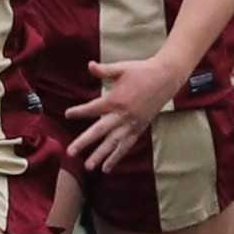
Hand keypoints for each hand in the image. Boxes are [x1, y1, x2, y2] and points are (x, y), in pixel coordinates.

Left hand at [69, 51, 188, 168]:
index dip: (79, 111)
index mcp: (116, 99)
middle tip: (70, 153)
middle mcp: (123, 115)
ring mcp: (132, 123)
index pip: (93, 108)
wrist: (166, 77)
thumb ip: (104, 70)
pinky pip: (126, 145)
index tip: (67, 114)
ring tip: (89, 167)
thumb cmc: (141, 71)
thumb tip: (89, 65)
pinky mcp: (139, 128)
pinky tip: (107, 167)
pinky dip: (116, 156)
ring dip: (100, 156)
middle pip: (100, 131)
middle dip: (84, 142)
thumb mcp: (121, 68)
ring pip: (114, 143)